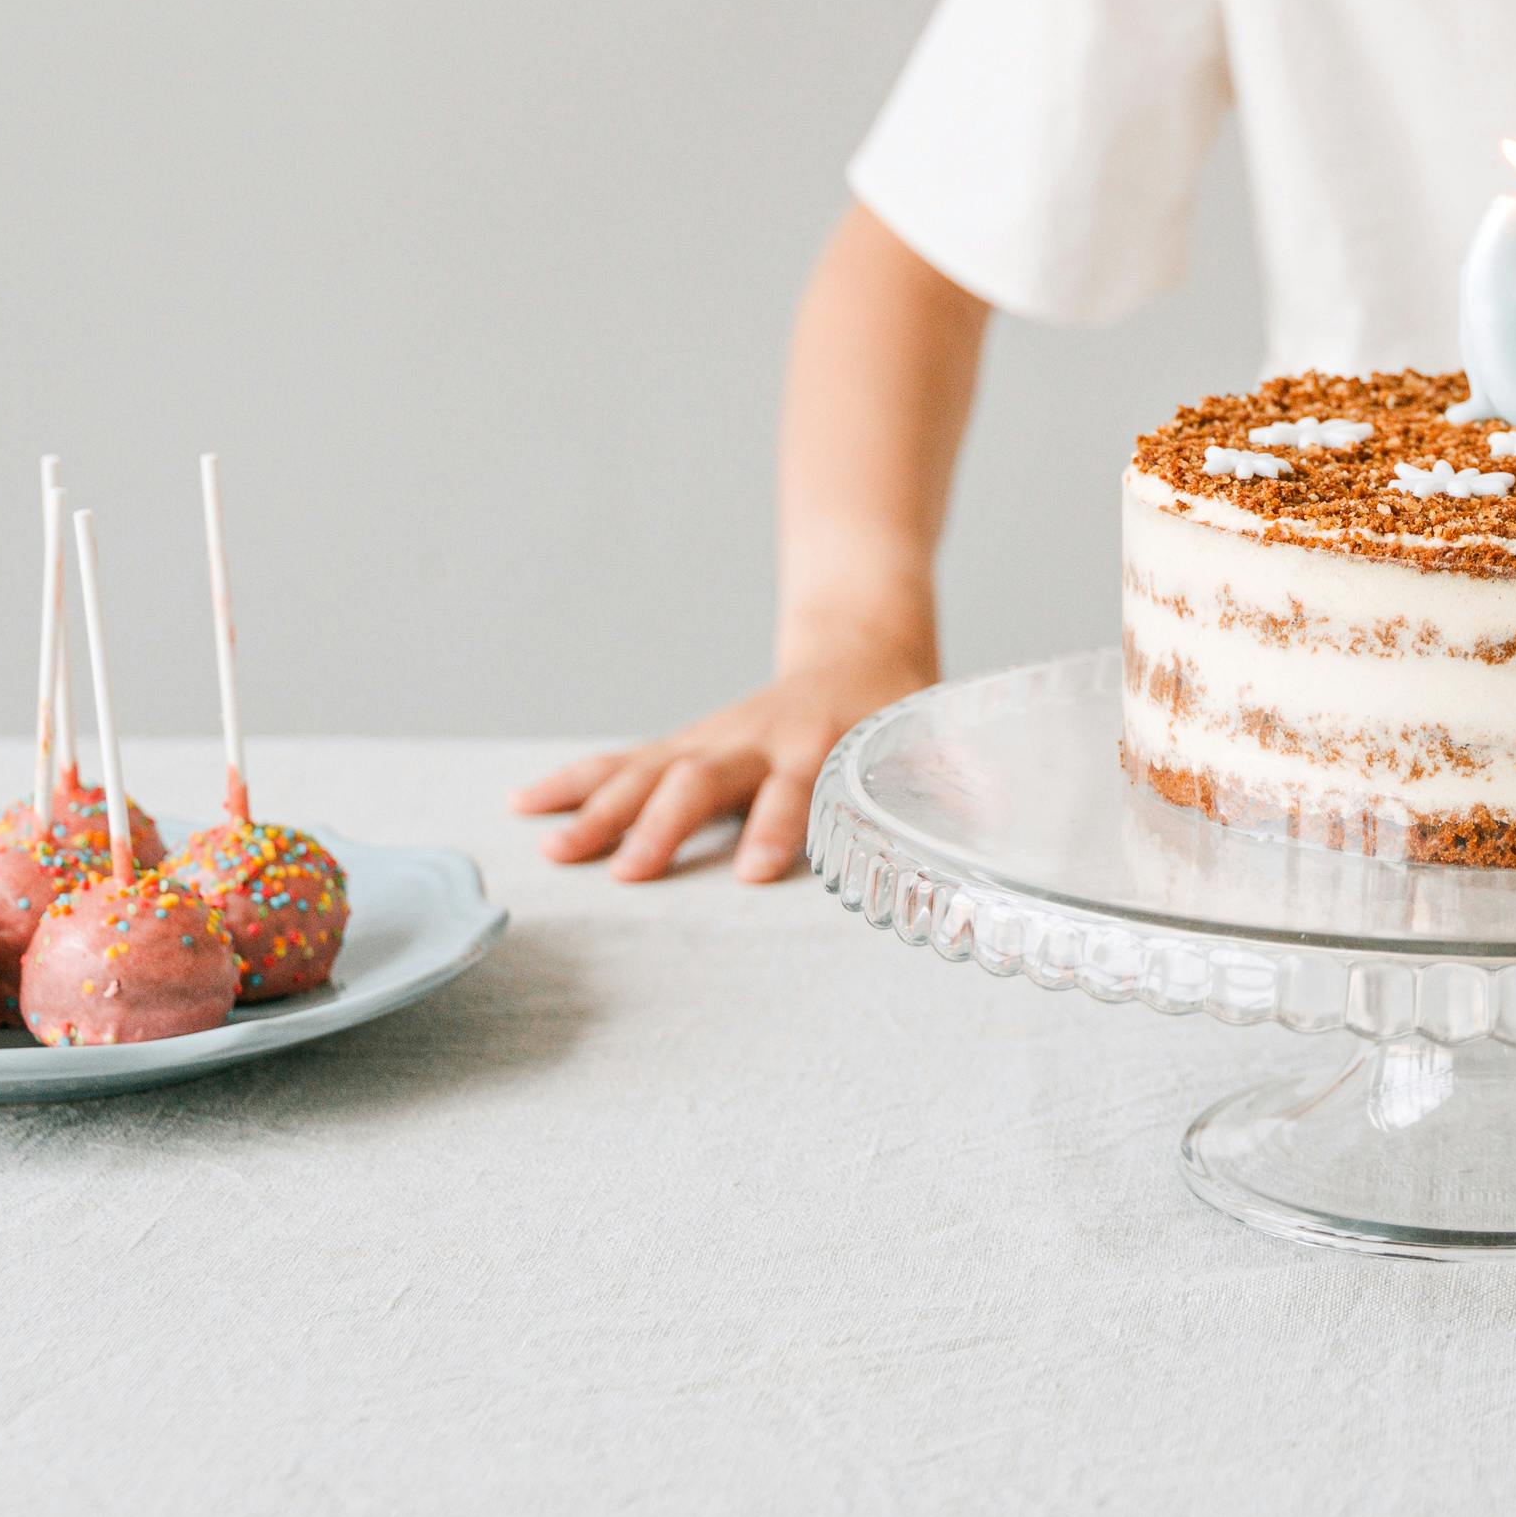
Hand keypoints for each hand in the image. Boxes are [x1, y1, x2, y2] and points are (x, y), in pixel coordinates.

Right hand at [510, 642, 929, 884]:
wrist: (859, 641)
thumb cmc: (898, 711)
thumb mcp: (935, 747)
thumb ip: (953, 801)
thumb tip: (990, 861)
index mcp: (825, 744)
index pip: (800, 788)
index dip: (780, 826)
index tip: (752, 873)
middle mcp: (758, 740)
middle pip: (705, 780)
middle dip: (665, 826)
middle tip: (630, 875)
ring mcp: (713, 738)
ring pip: (648, 769)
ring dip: (601, 810)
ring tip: (556, 852)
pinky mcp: (684, 742)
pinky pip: (622, 761)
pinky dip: (575, 781)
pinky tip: (526, 804)